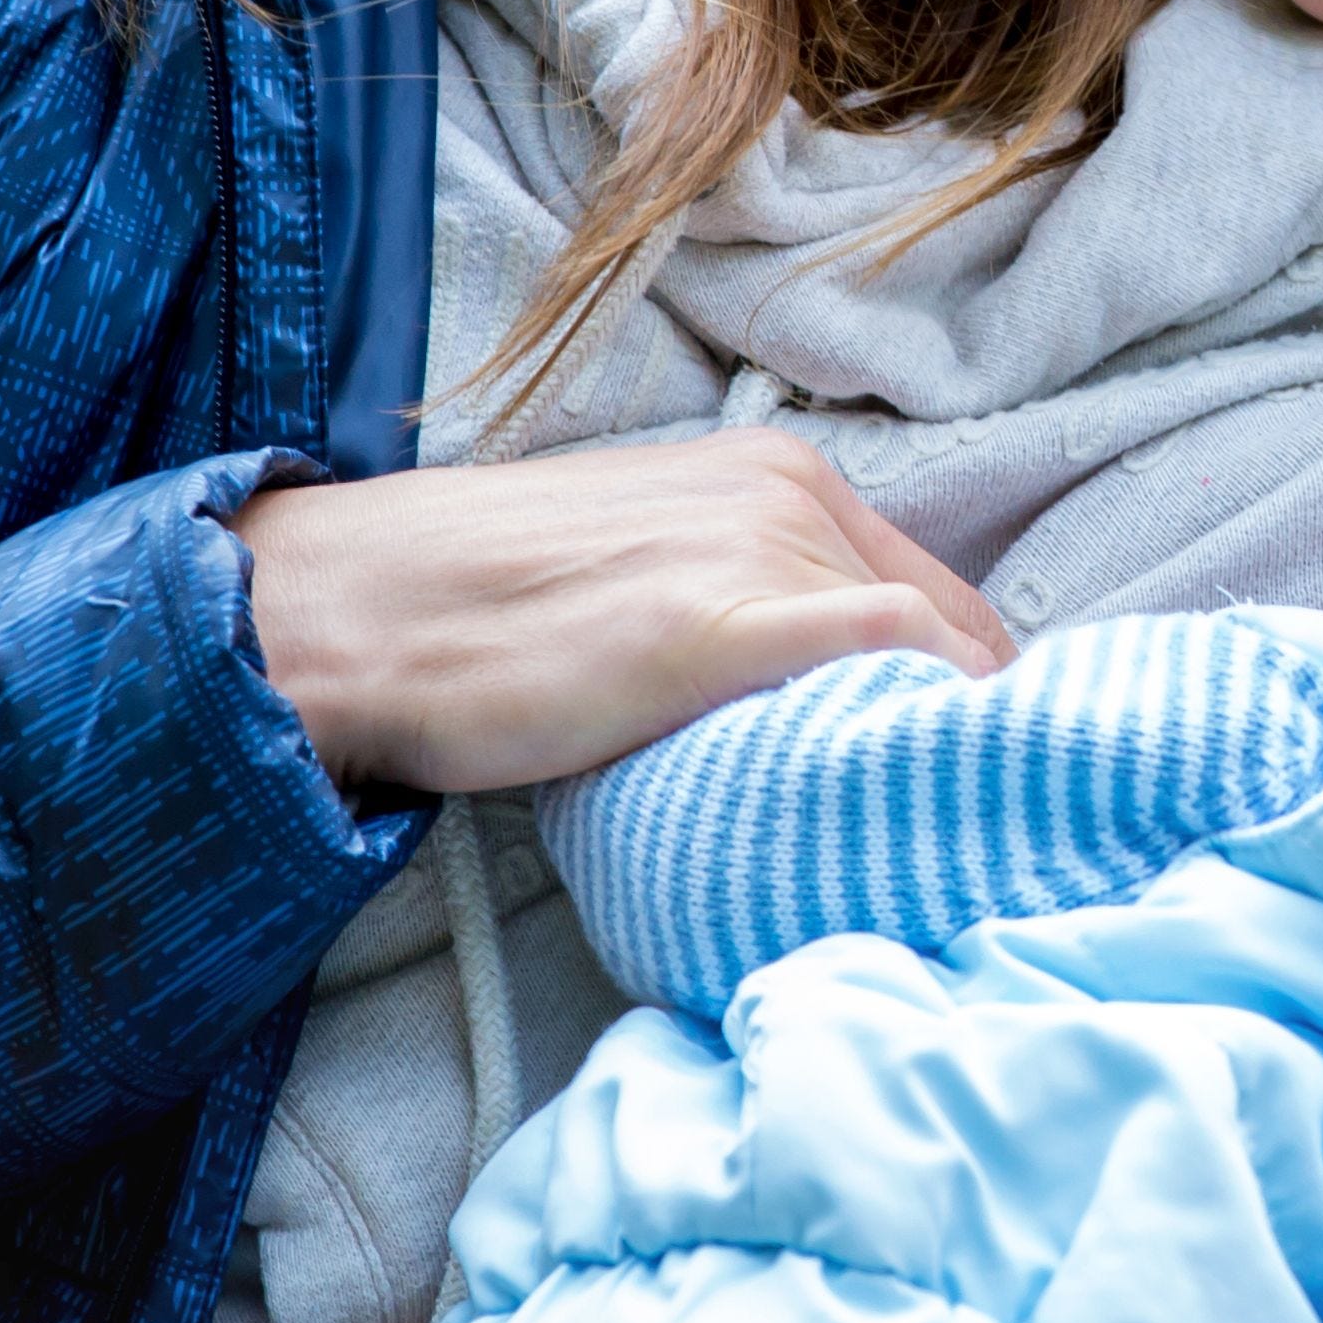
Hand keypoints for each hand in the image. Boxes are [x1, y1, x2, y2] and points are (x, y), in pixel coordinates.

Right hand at [232, 429, 1011, 795]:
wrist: (346, 611)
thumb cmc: (480, 612)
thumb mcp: (646, 578)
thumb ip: (744, 613)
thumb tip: (824, 706)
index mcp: (778, 476)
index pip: (941, 602)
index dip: (969, 702)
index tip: (975, 784)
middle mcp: (788, 497)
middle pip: (951, 638)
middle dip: (967, 738)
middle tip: (970, 838)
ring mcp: (758, 551)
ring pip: (930, 658)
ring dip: (945, 754)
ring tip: (943, 847)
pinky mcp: (717, 623)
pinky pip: (887, 654)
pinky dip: (928, 721)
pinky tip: (930, 797)